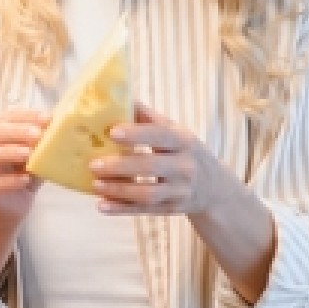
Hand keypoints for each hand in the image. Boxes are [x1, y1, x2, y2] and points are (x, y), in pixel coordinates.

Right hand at [0, 108, 48, 223]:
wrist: (14, 204)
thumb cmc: (25, 172)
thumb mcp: (37, 155)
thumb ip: (44, 142)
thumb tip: (64, 125)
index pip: (6, 117)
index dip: (25, 115)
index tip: (47, 118)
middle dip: (16, 131)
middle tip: (37, 134)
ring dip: (8, 152)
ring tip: (28, 154)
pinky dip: (6, 181)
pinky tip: (24, 180)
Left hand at [89, 104, 238, 215]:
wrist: (214, 188)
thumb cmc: (184, 151)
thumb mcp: (175, 131)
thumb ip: (148, 118)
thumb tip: (118, 96)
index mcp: (184, 141)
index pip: (161, 135)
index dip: (137, 133)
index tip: (112, 131)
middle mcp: (185, 166)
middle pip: (151, 166)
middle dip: (120, 166)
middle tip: (93, 164)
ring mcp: (180, 191)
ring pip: (147, 193)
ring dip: (118, 190)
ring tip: (95, 184)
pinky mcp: (172, 209)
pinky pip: (145, 211)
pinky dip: (122, 209)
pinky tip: (101, 206)